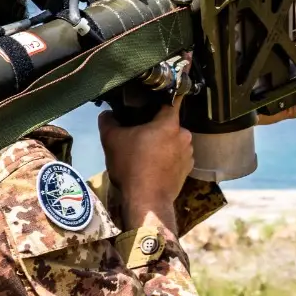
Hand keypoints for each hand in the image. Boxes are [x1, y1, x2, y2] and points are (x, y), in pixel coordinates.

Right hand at [99, 98, 192, 230]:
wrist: (146, 201)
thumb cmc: (131, 166)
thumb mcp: (111, 140)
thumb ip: (108, 121)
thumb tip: (106, 113)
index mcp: (169, 123)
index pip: (173, 99)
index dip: (166, 94)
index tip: (158, 94)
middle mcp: (184, 135)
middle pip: (169, 123)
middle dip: (156, 126)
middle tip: (140, 134)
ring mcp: (189, 154)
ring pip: (173, 141)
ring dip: (163, 143)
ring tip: (145, 154)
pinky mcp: (188, 170)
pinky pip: (177, 157)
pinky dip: (167, 159)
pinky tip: (153, 167)